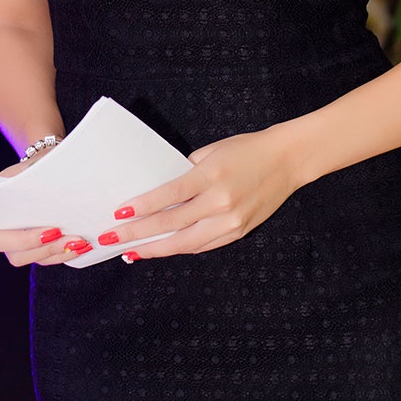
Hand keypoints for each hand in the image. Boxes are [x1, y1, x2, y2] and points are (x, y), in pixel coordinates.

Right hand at [0, 152, 90, 265]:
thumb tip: (54, 188)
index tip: (52, 230)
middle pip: (16, 255)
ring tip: (81, 243)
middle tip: (71, 238)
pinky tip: (83, 245)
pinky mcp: (35, 248)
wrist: (44, 167)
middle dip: (45, 249)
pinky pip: (48, 258)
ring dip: (59, 253)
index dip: (23, 239)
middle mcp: (1, 233)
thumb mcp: (34, 165)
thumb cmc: (36, 165)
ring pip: (34, 259)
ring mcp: (18, 244)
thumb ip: (37, 175)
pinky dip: (65, 253)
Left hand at [101, 126, 297, 260]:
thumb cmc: (247, 149)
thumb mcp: (212, 151)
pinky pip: (203, 246)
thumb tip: (159, 190)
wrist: (288, 160)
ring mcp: (231, 222)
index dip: (143, 207)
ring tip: (132, 251)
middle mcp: (221, 202)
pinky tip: (163, 248)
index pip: (170, 196)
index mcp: (212, 176)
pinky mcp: (238, 233)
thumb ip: (186, 171)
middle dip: (139, 234)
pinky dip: (180, 248)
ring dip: (156, 249)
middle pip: (172, 225)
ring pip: (185, 243)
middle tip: (112, 239)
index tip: (119, 213)